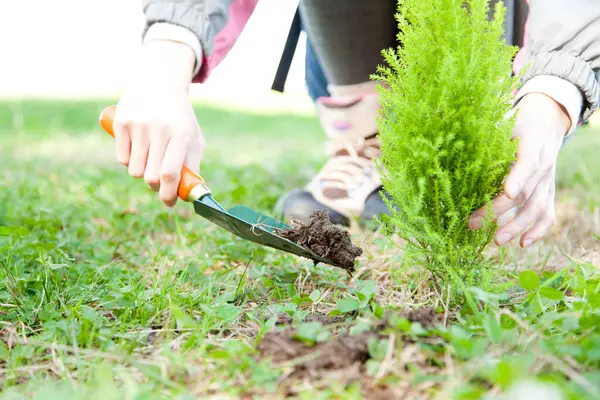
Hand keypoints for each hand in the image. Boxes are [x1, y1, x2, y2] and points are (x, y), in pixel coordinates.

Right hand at [113, 40, 204, 206]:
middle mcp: (159, 129)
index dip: (168, 193)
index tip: (169, 202)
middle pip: (151, 176)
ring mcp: (138, 124)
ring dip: (142, 172)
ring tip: (150, 159)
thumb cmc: (180, 119)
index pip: (170, 172)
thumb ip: (192, 166)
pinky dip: (129, 160)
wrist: (159, 85)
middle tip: (159, 182)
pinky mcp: (121, 122)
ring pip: (134, 170)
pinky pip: (121, 158)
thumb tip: (190, 195)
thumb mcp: (193, 139)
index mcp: (181, 134)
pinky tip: (138, 147)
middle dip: (156, 186)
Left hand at [469, 93, 571, 247]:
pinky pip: (548, 214)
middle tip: (475, 225)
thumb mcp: (502, 121)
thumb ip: (485, 133)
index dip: (518, 178)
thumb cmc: (516, 123)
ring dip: (518, 227)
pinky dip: (538, 231)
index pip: (527, 163)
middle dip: (500, 211)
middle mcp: (544, 166)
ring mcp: (548, 182)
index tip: (507, 192)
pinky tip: (523, 244)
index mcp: (532, 145)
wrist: (547, 122)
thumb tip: (452, 141)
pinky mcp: (548, 192)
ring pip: (537, 209)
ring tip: (497, 241)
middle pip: (525, 193)